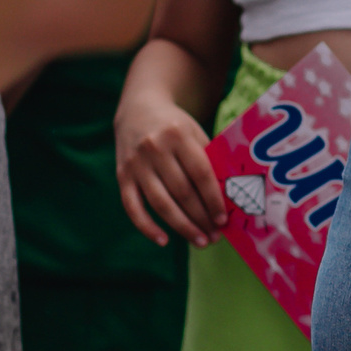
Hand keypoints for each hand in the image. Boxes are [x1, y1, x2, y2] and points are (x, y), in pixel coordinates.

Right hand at [114, 87, 224, 248]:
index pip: (201, 173)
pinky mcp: (122, 176)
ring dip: (181, 227)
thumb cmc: (175, 126)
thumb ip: (208, 158)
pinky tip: (164, 240)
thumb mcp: (194, 131)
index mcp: (178, 135)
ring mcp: (136, 164)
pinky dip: (147, 227)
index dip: (213, 198)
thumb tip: (228, 195)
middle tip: (214, 237)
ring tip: (199, 241)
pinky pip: (133, 207)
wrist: (138, 109)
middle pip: (182, 191)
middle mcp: (155, 149)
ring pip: (161, 203)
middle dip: (200, 218)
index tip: (223, 219)